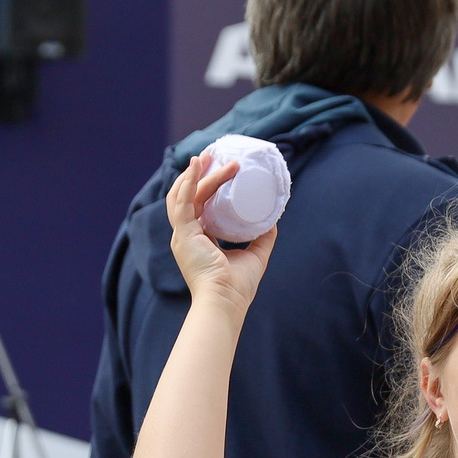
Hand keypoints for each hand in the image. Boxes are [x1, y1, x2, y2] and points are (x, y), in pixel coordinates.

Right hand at [165, 151, 276, 317]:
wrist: (226, 302)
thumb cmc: (237, 287)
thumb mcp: (256, 254)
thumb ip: (263, 236)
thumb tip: (274, 218)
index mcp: (198, 240)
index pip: (198, 207)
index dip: (206, 187)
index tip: (220, 169)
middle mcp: (186, 236)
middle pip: (188, 197)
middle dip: (199, 174)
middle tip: (213, 155)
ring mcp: (182, 235)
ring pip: (184, 195)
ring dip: (196, 173)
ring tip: (208, 155)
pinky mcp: (184, 234)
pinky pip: (183, 201)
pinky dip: (189, 181)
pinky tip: (197, 165)